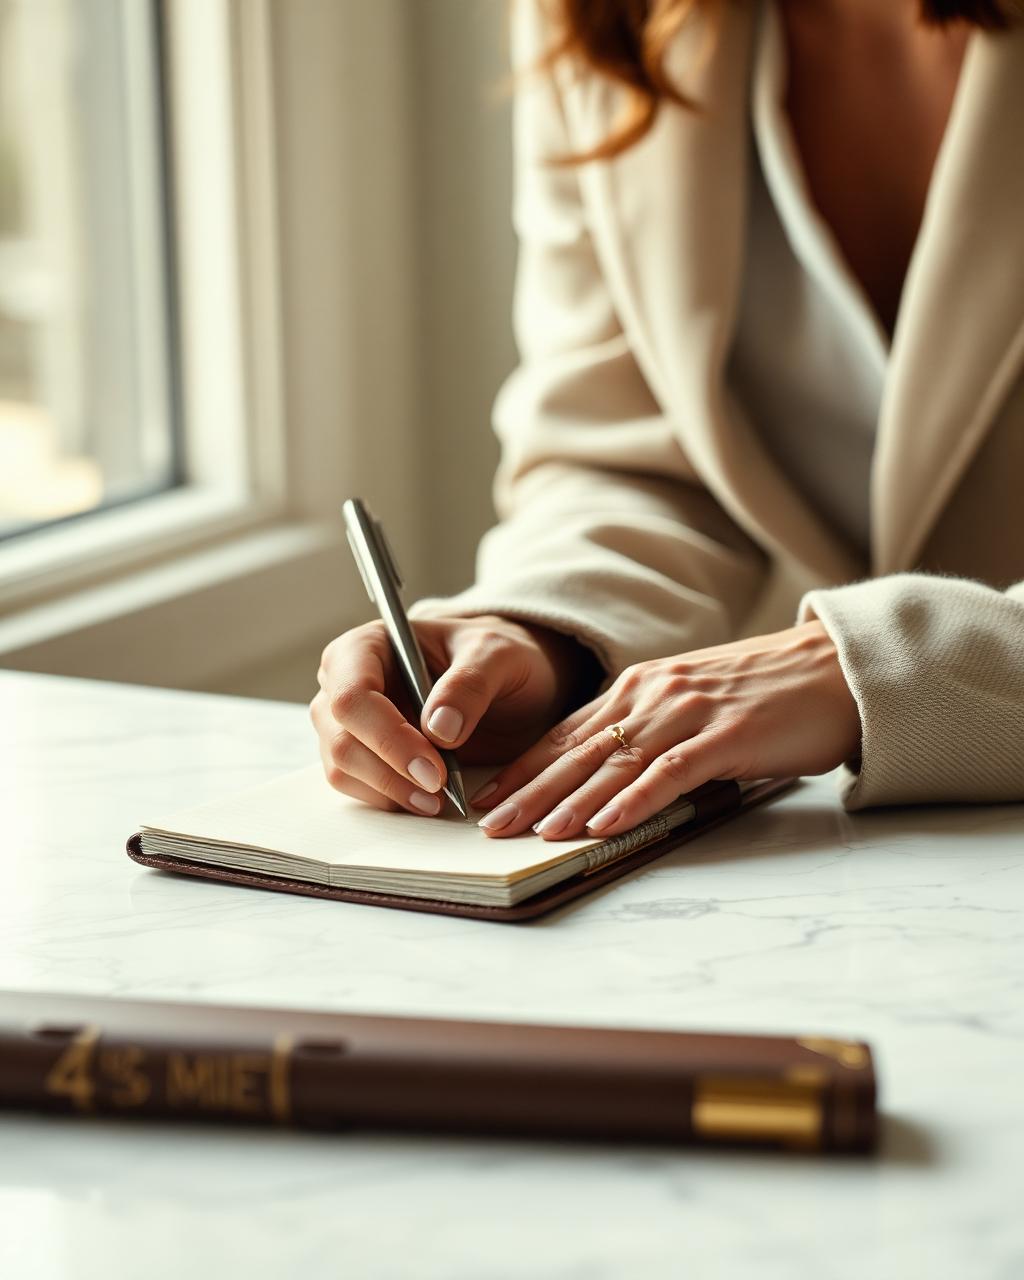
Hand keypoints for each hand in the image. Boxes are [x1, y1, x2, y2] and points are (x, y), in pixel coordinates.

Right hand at [310, 614, 598, 814]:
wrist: (502, 681)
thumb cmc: (491, 655)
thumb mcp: (497, 655)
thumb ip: (470, 683)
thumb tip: (439, 729)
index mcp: (366, 645)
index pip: (352, 696)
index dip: (388, 737)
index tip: (433, 768)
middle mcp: (343, 681)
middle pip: (342, 738)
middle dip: (391, 771)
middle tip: (441, 790)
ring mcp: (345, 721)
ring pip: (342, 768)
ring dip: (389, 791)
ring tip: (437, 800)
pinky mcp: (356, 753)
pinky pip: (355, 786)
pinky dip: (389, 799)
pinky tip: (426, 797)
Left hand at [471, 621, 861, 838]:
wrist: (834, 667)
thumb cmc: (766, 692)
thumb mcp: (693, 702)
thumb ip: (650, 730)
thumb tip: (609, 777)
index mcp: (641, 687)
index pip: (567, 732)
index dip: (524, 766)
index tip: (488, 796)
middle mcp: (653, 695)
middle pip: (578, 750)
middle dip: (529, 790)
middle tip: (488, 824)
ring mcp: (687, 713)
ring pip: (614, 763)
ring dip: (569, 801)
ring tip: (532, 833)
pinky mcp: (725, 737)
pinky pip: (668, 773)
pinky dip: (633, 801)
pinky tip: (602, 825)